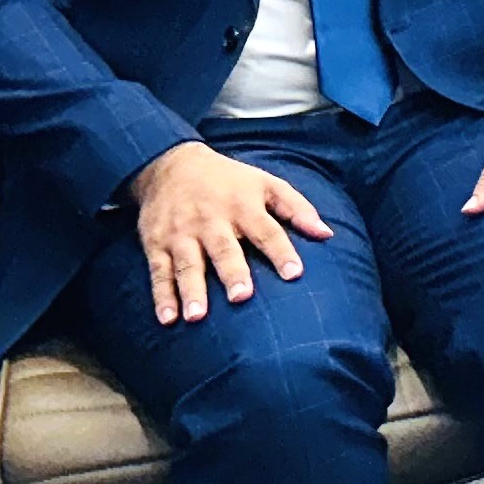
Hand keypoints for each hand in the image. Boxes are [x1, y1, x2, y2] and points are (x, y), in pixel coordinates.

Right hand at [124, 140, 334, 323]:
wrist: (172, 164)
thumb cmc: (229, 180)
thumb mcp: (266, 183)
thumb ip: (297, 208)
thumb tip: (327, 234)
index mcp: (243, 206)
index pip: (266, 231)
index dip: (281, 251)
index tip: (295, 274)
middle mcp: (212, 221)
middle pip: (224, 249)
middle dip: (233, 273)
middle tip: (242, 297)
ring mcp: (182, 234)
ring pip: (188, 265)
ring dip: (192, 291)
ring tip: (196, 317)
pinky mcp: (156, 244)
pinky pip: (159, 272)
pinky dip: (161, 296)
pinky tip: (167, 319)